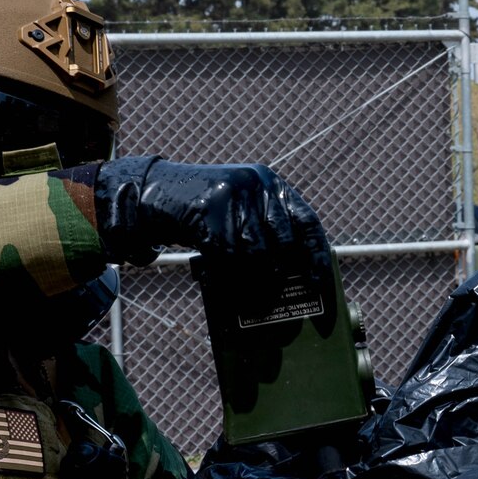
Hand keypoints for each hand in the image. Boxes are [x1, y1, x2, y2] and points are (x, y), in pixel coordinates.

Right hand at [94, 157, 329, 280]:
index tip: (320, 281)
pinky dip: (227, 274)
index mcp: (271, 183)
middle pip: (283, 241)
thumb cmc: (206, 209)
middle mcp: (257, 184)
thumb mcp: (242, 206)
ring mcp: (233, 195)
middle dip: (281, 272)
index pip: (307, 221)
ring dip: (253, 279)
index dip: (317, 254)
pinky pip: (227, 255)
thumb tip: (293, 270)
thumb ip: (267, 228)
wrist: (157, 190)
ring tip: (251, 294)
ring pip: (255, 252)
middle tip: (276, 292)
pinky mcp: (209, 210)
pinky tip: (223, 280)